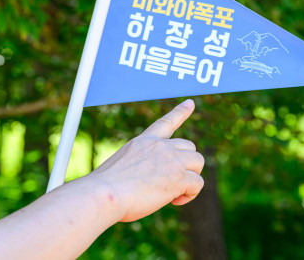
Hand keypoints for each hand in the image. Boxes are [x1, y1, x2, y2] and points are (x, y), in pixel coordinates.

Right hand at [89, 99, 203, 221]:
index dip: (180, 112)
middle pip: (190, 147)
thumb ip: (138, 166)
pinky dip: (190, 195)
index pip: (166, 123)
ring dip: (191, 178)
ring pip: (198, 162)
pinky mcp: (179, 177)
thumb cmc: (106, 187)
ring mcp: (172, 160)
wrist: (105, 193)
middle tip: (171, 182)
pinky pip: (198, 184)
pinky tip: (175, 200)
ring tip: (174, 192)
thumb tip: (146, 181)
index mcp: (144, 141)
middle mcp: (160, 146)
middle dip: (186, 164)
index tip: (191, 103)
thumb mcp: (121, 166)